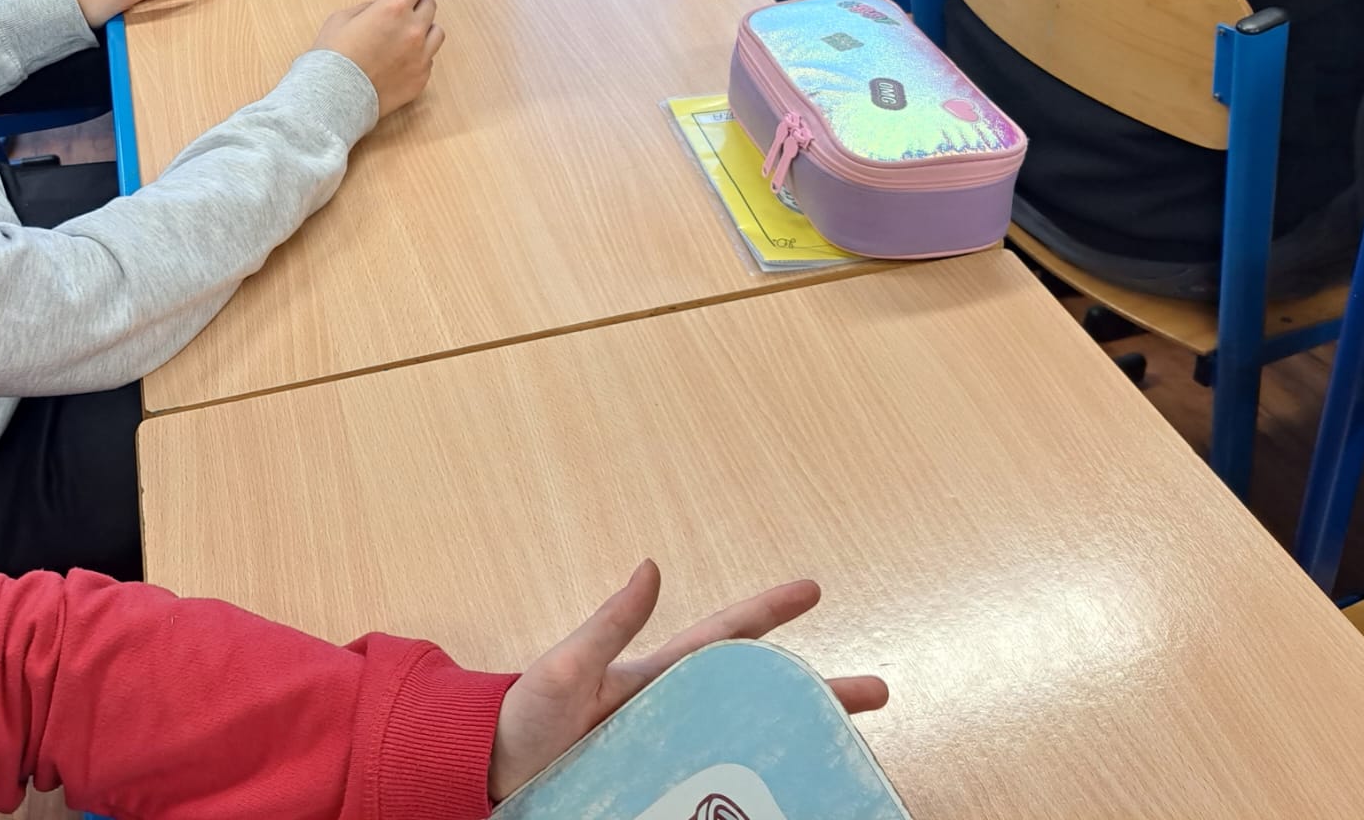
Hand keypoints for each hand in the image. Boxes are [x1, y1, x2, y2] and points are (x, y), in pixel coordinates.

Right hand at [310, 0, 442, 117]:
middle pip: (429, 4)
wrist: (334, 99)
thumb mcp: (342, 18)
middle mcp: (414, 30)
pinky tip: (398, 61)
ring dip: (422, 28)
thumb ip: (370, 7)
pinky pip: (428, 59)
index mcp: (394, 8)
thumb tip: (383, 5)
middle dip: (414, 2)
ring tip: (403, 36)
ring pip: (436, 32)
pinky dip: (418, 55)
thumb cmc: (332, 57)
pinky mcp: (421, 79)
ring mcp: (421, 56)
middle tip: (399, 10)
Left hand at [488, 560, 888, 803]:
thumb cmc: (520, 719)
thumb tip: (652, 567)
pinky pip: (716, 794)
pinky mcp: (660, 794)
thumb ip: (609, 623)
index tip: (812, 588)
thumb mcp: (564, 666)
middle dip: (814, 691)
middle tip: (873, 691)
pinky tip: (789, 800)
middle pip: (757, 698)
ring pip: (748, 747)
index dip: (765, 610)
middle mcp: (672, 715)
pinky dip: (755, 794)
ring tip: (848, 752)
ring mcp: (669, 756)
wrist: (490, 780)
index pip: (722, 637)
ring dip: (797, 746)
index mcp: (654, 677)